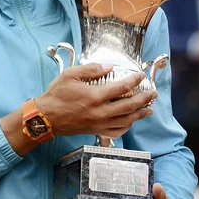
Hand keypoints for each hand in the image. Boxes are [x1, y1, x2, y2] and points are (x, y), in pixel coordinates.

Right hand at [36, 63, 156, 138]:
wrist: (46, 118)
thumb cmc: (56, 95)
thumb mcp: (70, 75)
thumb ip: (91, 69)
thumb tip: (109, 66)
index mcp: (95, 96)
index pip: (122, 87)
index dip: (134, 80)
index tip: (141, 75)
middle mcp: (100, 111)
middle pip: (130, 105)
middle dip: (144, 99)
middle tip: (153, 93)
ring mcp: (99, 123)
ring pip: (127, 120)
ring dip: (140, 114)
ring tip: (149, 109)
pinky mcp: (96, 131)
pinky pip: (117, 131)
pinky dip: (127, 127)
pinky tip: (131, 122)